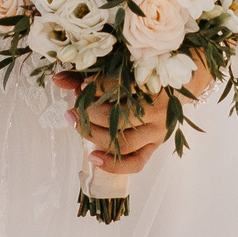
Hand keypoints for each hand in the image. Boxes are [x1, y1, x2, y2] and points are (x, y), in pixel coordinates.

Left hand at [54, 60, 202, 175]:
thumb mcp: (122, 71)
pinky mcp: (155, 146)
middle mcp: (156, 110)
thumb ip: (89, 76)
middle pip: (117, 118)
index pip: (118, 88)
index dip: (95, 88)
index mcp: (151, 85)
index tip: (81, 85)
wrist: (180, 88)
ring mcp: (156, 131)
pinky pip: (135, 162)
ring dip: (94, 136)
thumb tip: (57, 79)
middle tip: (74, 109)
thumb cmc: (144, 78)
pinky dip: (113, 165)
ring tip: (76, 124)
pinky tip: (93, 158)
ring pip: (122, 142)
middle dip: (89, 114)